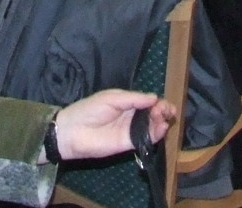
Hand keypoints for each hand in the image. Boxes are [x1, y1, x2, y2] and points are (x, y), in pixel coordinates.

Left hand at [52, 91, 172, 160]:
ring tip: (162, 118)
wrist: (74, 131)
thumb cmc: (90, 109)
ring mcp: (131, 131)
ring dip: (161, 122)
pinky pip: (146, 139)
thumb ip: (133, 99)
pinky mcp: (129, 144)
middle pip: (153, 114)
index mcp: (128, 102)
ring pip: (152, 127)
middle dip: (163, 111)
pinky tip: (161, 128)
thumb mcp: (112, 98)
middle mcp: (132, 117)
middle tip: (167, 111)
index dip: (159, 102)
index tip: (165, 104)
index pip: (148, 102)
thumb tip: (155, 98)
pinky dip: (156, 134)